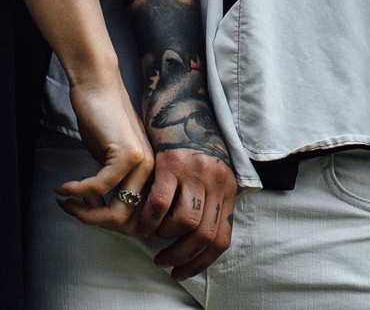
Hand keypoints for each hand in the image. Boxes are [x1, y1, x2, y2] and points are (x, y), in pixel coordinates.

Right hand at [55, 68, 155, 233]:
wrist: (98, 86)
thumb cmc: (101, 120)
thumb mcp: (108, 161)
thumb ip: (110, 187)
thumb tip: (96, 211)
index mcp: (153, 176)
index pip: (141, 221)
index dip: (112, 227)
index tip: (87, 216)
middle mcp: (154, 172)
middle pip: (131, 222)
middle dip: (98, 223)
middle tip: (73, 211)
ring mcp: (143, 163)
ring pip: (118, 211)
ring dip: (87, 213)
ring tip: (67, 203)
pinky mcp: (127, 153)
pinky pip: (100, 187)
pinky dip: (78, 191)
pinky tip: (64, 188)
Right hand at [133, 146, 238, 278]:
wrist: (181, 97)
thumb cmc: (191, 137)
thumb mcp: (210, 170)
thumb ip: (208, 200)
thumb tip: (198, 237)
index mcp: (228, 186)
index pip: (222, 238)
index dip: (202, 262)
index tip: (183, 272)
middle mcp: (217, 180)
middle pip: (205, 235)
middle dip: (183, 257)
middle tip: (165, 262)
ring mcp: (195, 171)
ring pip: (186, 223)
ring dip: (165, 239)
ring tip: (151, 240)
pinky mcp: (171, 162)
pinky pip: (160, 203)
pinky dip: (150, 219)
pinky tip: (141, 221)